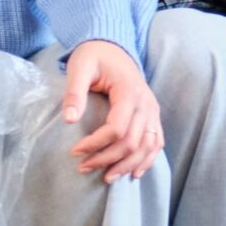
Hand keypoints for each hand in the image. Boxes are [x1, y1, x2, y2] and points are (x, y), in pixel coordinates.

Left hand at [64, 40, 164, 182]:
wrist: (113, 47)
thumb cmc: (94, 57)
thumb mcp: (79, 68)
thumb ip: (74, 92)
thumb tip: (69, 120)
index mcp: (130, 92)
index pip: (117, 129)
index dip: (96, 144)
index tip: (75, 151)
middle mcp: (146, 104)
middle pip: (132, 142)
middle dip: (107, 159)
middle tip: (83, 167)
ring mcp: (153, 111)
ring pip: (147, 147)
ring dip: (128, 165)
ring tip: (107, 178)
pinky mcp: (153, 116)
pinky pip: (156, 143)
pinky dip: (147, 160)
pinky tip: (134, 173)